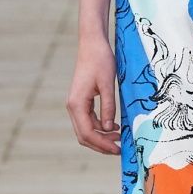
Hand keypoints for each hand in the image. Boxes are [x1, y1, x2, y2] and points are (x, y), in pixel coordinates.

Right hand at [66, 33, 119, 152]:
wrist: (92, 44)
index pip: (87, 133)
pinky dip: (100, 127)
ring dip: (101, 137)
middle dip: (101, 145)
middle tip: (119, 149)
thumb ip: (108, 107)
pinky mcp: (81, 100)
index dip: (102, 144)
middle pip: (84, 135)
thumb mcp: (107, 84)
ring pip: (85, 129)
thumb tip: (109, 128)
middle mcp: (73, 106)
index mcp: (77, 104)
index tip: (117, 149)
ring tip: (119, 138)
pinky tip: (114, 127)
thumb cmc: (101, 60)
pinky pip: (88, 120)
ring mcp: (76, 104)